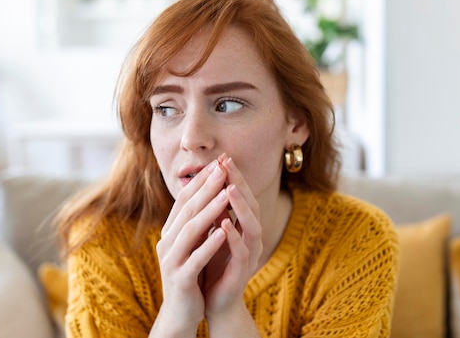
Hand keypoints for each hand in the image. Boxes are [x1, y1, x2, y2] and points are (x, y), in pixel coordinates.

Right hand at [153, 157, 230, 333]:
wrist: (181, 312)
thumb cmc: (191, 273)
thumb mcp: (193, 244)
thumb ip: (197, 222)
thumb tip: (213, 192)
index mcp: (170, 232)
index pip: (184, 200)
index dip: (201, 181)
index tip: (218, 164)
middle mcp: (166, 242)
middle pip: (187, 210)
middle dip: (206, 188)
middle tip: (222, 169)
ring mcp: (170, 261)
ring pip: (190, 230)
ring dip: (209, 210)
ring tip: (226, 194)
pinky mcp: (180, 279)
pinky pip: (195, 258)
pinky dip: (210, 243)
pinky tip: (224, 231)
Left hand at [202, 155, 261, 321]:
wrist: (213, 301)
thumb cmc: (213, 264)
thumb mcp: (211, 233)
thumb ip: (214, 213)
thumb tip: (207, 184)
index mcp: (244, 227)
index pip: (242, 196)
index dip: (234, 177)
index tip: (222, 158)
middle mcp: (251, 237)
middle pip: (251, 204)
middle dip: (239, 183)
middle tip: (227, 164)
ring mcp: (250, 253)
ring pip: (252, 225)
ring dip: (241, 206)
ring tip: (230, 188)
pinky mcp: (243, 271)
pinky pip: (242, 250)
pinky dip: (234, 236)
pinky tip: (224, 223)